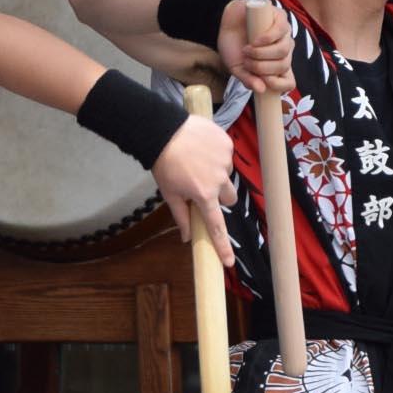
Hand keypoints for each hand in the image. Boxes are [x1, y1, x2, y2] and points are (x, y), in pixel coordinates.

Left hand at [155, 115, 238, 265]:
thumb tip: (187, 238)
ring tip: (198, 161)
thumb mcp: (169, 193)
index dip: (222, 245)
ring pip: (227, 175)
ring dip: (217, 173)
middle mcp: (219, 180)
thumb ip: (181, 216)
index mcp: (203, 195)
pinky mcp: (227, 144)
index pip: (216, 225)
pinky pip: (227, 155)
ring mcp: (225, 161)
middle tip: (203, 187)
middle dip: (220, 196)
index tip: (229, 262)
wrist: (164, 129)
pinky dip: (217, 155)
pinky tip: (202, 148)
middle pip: (229, 198)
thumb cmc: (164, 164)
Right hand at [219, 0, 293, 96]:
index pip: (289, 82)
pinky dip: (267, 38)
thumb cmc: (233, 46)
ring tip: (246, 50)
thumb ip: (248, 79)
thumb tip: (261, 90)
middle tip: (246, 62)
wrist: (225, 23)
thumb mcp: (236, 68)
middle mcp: (284, 51)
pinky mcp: (280, 17)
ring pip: (283, 50)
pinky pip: (281, 30)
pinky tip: (255, 41)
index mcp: (277, 66)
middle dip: (262, 67)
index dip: (278, 85)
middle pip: (284, 66)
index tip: (261, 81)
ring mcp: (284, 34)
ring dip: (262, 53)